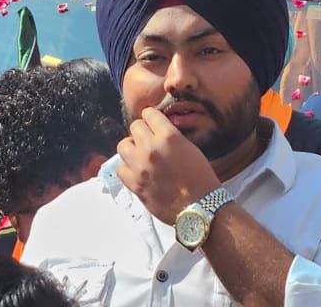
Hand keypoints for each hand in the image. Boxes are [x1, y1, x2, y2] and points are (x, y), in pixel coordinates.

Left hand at [116, 106, 220, 224]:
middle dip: (142, 131)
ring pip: (123, 145)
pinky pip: (120, 168)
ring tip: (139, 154)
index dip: (151, 118)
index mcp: (169, 136)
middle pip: (135, 126)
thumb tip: (156, 132)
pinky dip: (127, 168)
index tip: (152, 122)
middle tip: (147, 140)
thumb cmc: (200, 178)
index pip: (149, 113)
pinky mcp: (135, 185)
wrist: (200, 206)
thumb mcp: (189, 147)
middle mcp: (152, 148)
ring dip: (131, 147)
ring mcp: (141, 167)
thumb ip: (170, 137)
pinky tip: (136, 170)